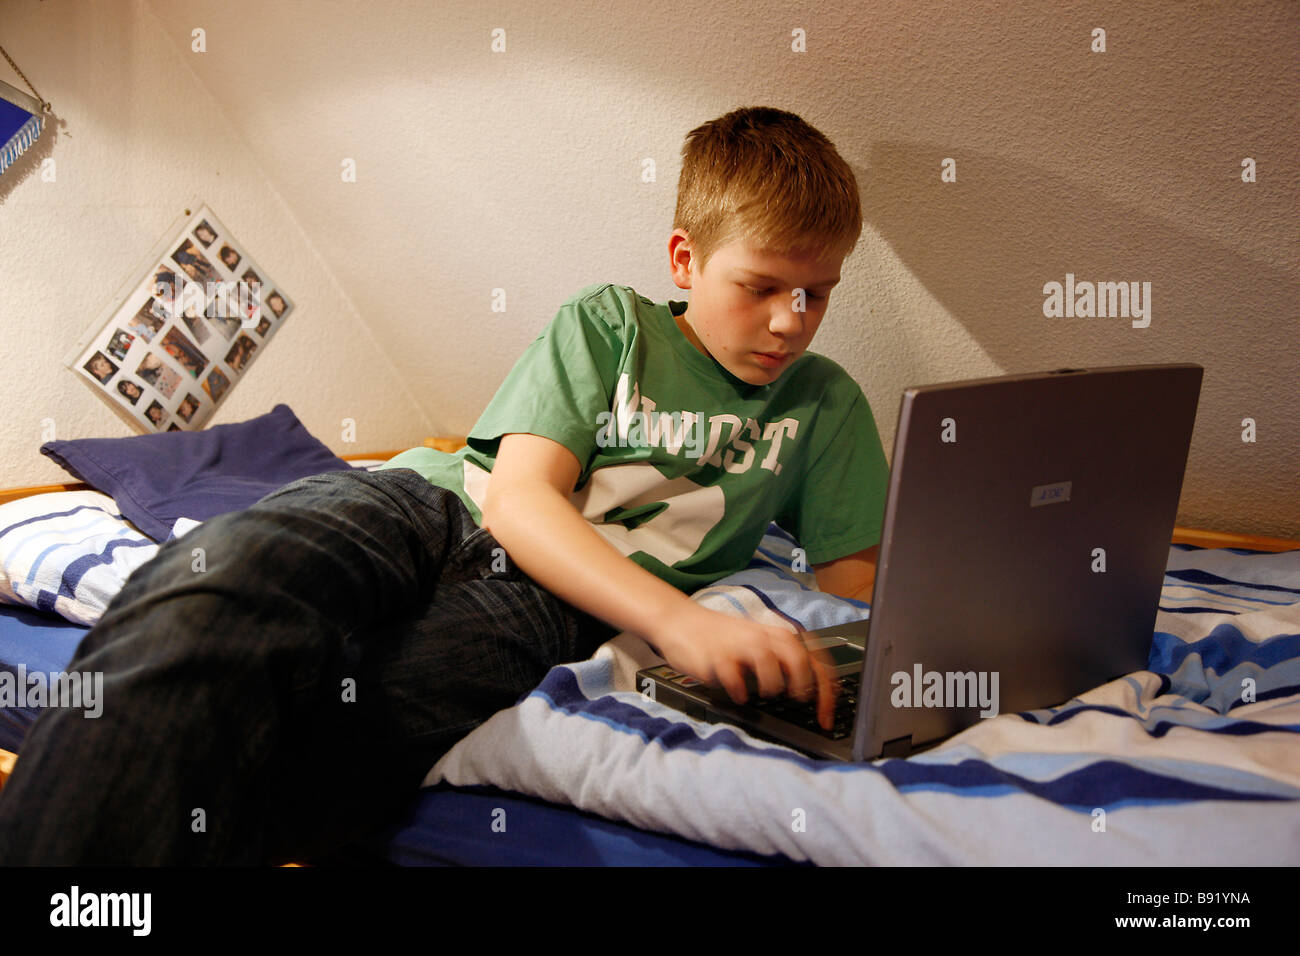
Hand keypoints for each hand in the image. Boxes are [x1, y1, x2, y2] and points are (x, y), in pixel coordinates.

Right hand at [646, 601, 838, 730]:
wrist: (680, 621)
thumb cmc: (721, 638)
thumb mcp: (755, 643)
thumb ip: (779, 660)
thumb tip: (807, 692)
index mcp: (774, 635)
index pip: (814, 660)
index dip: (826, 691)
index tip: (825, 717)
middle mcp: (759, 637)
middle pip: (796, 655)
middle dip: (803, 684)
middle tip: (798, 700)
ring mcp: (737, 645)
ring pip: (766, 660)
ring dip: (771, 683)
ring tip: (764, 692)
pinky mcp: (714, 657)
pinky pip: (732, 676)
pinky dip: (738, 690)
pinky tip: (737, 695)